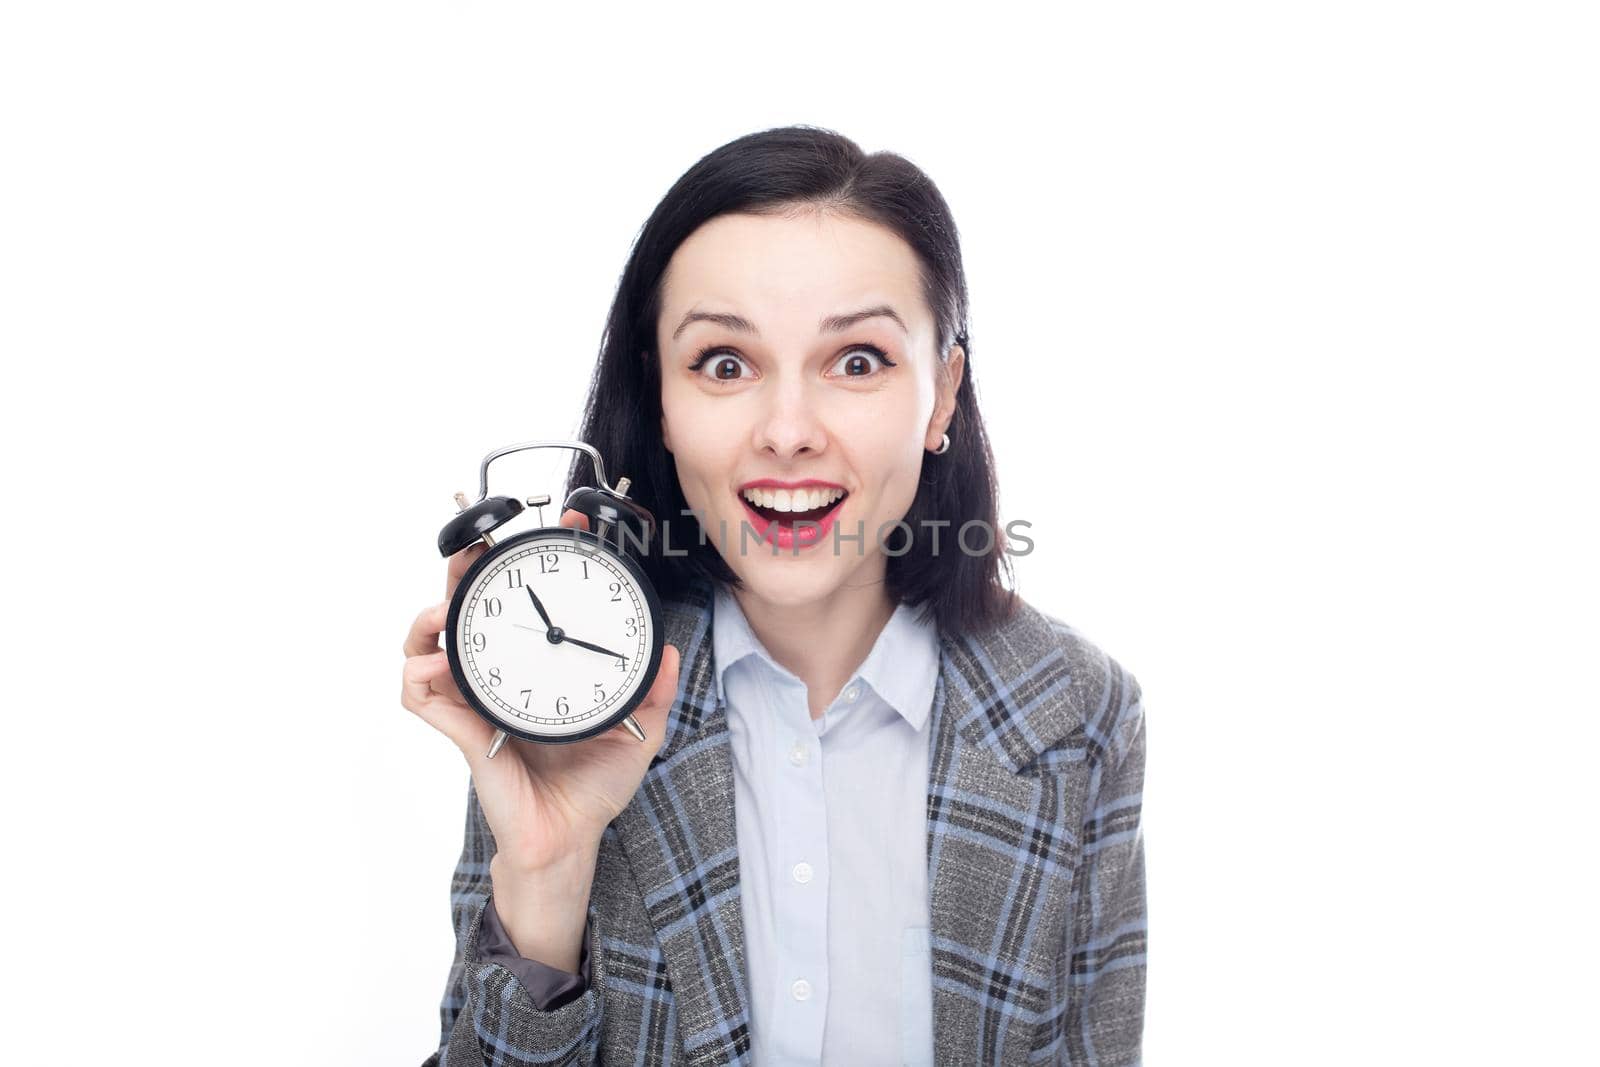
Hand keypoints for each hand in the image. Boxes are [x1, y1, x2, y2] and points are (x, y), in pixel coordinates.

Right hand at [400, 506, 680, 867]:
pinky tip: (441, 664)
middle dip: (462, 572)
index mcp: (537, 669)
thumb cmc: (592, 787)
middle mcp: (500, 678)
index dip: (532, 564)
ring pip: (425, 646)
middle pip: (465, 611)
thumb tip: (671, 651)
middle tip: (475, 547)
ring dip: (426, 620)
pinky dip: (419, 674)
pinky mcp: (462, 731)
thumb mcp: (638, 731)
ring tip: (443, 610)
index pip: (525, 607)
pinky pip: (419, 696)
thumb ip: (653, 691)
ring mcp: (476, 703)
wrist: (570, 837)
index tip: (564, 527)